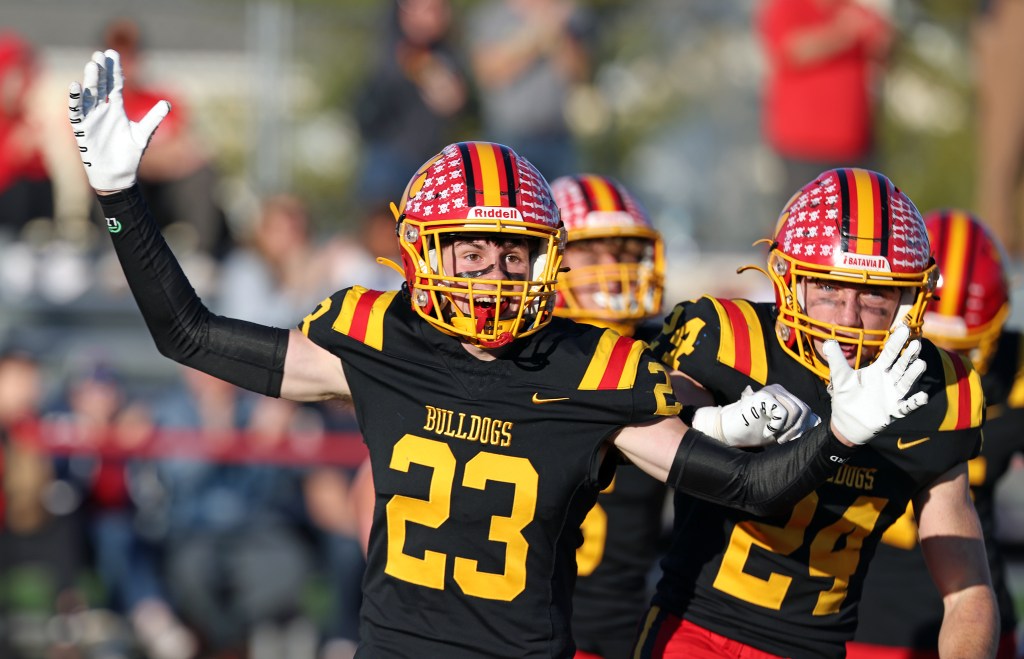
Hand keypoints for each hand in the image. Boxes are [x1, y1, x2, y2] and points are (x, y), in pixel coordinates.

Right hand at [68, 49, 169, 191]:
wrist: (119, 175)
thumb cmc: (129, 155)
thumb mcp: (143, 134)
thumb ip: (153, 118)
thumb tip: (167, 103)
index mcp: (116, 109)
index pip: (114, 84)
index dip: (113, 70)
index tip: (112, 53)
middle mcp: (102, 110)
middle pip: (100, 85)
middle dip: (100, 70)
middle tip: (100, 54)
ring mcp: (91, 118)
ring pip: (89, 95)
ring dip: (89, 80)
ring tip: (92, 65)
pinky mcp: (82, 129)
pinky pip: (76, 112)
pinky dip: (75, 100)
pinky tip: (75, 86)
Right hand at [691, 385, 819, 447]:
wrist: (727, 430)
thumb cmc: (753, 431)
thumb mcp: (780, 430)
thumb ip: (797, 425)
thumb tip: (818, 423)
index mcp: (785, 396)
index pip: (807, 410)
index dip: (803, 429)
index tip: (789, 440)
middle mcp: (779, 390)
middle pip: (804, 410)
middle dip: (796, 430)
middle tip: (781, 440)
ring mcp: (771, 391)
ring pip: (796, 411)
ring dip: (787, 429)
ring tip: (774, 436)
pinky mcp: (763, 395)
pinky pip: (782, 412)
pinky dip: (777, 427)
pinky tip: (766, 432)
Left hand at [824, 325, 928, 444]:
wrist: (846, 422)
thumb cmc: (846, 397)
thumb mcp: (840, 377)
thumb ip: (836, 359)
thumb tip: (828, 341)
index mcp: (878, 370)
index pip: (890, 353)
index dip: (896, 342)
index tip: (904, 328)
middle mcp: (889, 381)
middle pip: (901, 365)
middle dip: (909, 355)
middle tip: (916, 342)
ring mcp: (893, 396)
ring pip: (905, 383)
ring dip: (913, 374)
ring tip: (921, 364)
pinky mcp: (893, 411)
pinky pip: (907, 407)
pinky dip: (914, 402)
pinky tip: (923, 397)